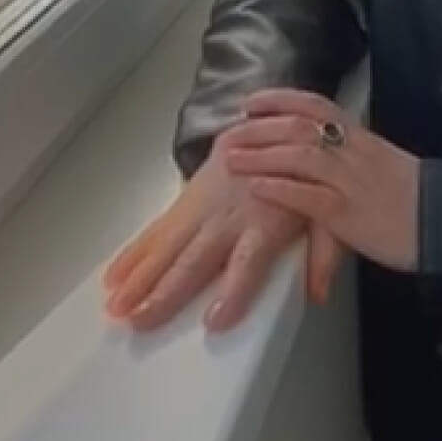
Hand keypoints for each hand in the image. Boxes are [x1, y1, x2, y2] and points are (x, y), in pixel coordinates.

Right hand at [102, 134, 342, 331]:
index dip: (234, 290)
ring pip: (168, 243)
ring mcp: (205, 203)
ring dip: (140, 275)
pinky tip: (115, 274)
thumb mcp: (326, 210)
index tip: (215, 319)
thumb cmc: (304, 174)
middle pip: (196, 256)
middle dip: (166, 289)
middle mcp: (230, 213)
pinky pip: (159, 226)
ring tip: (117, 304)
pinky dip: (135, 252)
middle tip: (141, 319)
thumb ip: (325, 252)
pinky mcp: (189, 194)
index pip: (250, 260)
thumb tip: (318, 294)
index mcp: (267, 221)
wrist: (279, 121)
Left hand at [221, 89, 420, 273]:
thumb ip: (356, 156)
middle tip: (231, 132)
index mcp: (363, 138)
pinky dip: (279, 190)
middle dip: (261, 127)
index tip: (251, 101)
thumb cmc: (419, 200)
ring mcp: (350, 182)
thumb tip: (327, 152)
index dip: (280, 100)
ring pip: (300, 156)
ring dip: (261, 155)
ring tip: (232, 159)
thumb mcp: (385, 165)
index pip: (317, 106)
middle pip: (300, 127)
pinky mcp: (348, 215)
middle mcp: (354, 152)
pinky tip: (256, 189)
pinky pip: (308, 197)